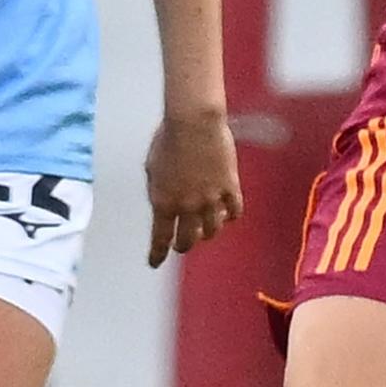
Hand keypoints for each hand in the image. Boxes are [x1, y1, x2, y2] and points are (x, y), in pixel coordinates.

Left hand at [145, 105, 243, 267]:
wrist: (194, 123)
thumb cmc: (167, 139)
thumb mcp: (152, 167)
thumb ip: (158, 190)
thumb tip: (165, 202)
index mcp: (163, 202)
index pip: (160, 238)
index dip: (157, 254)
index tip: (155, 263)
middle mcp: (187, 206)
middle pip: (188, 239)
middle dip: (184, 245)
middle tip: (183, 245)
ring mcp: (211, 199)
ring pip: (212, 230)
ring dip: (207, 233)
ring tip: (206, 229)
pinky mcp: (230, 188)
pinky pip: (234, 212)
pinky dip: (230, 216)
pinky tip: (227, 214)